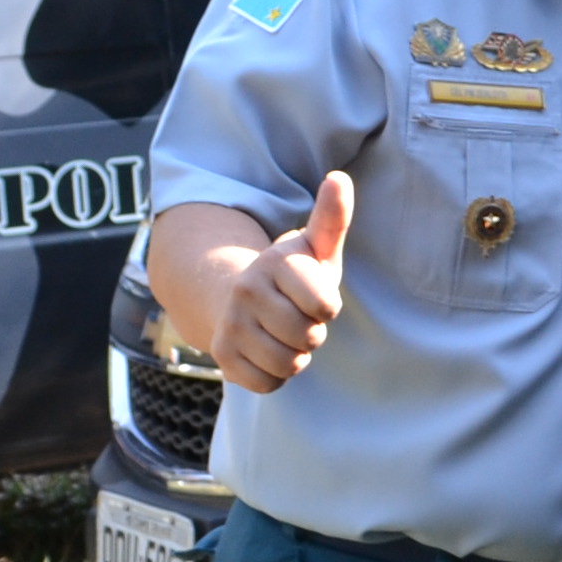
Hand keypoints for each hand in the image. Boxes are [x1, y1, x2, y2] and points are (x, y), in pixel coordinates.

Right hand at [209, 173, 351, 392]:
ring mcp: (231, 324)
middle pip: (309, 338)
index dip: (327, 307)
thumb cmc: (292, 276)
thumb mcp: (315, 248)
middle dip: (312, 333)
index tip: (313, 295)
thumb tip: (339, 178)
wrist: (235, 298)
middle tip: (297, 317)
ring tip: (282, 333)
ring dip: (295, 355)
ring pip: (290, 364)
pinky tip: (266, 351)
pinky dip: (275, 375)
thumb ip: (331, 218)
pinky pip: (269, 383)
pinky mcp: (222, 356)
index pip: (326, 306)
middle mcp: (246, 290)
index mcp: (274, 263)